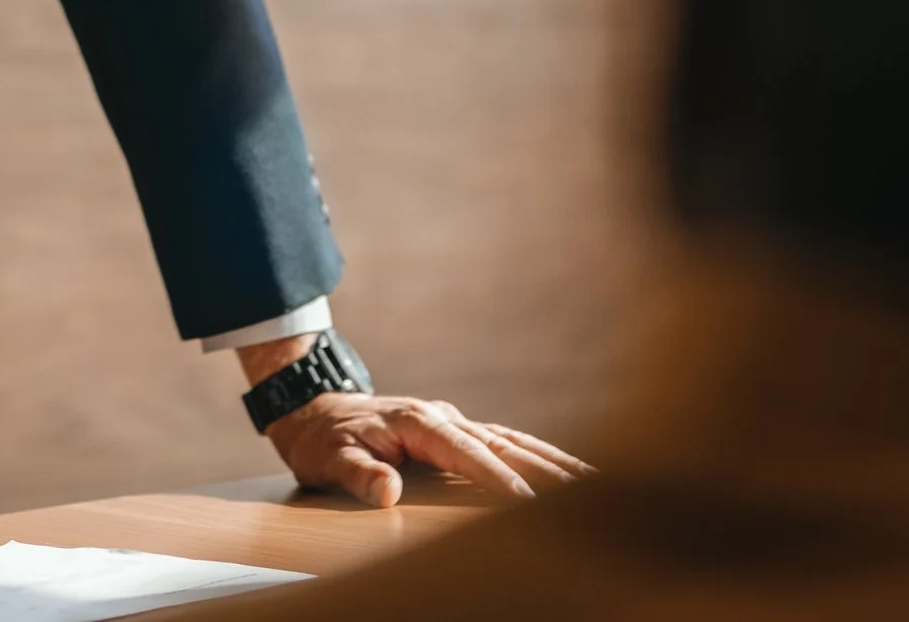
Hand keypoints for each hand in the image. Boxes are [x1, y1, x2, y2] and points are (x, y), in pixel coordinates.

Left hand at [263, 392, 592, 508]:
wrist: (314, 409)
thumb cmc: (322, 437)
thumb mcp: (328, 457)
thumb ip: (358, 474)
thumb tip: (388, 491)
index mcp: (417, 422)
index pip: (466, 452)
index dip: (497, 476)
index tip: (526, 500)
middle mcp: (442, 417)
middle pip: (503, 443)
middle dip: (545, 468)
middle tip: (589, 490)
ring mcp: (452, 422)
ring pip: (511, 440)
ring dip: (551, 460)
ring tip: (595, 481)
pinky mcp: (455, 431)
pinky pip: (503, 442)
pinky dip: (535, 455)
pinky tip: (563, 471)